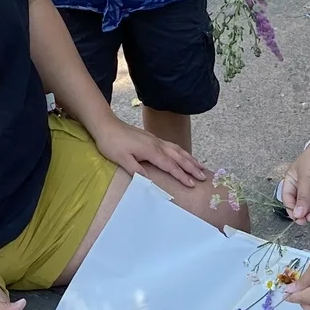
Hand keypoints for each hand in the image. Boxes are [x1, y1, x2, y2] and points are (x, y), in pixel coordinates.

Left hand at [88, 117, 208, 185]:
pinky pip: (172, 146)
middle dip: (192, 167)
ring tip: (200, 166)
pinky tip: (184, 155)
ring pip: (178, 150)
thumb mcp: (121, 158)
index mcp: (151, 151)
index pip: (170, 165)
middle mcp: (157, 144)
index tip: (192, 184)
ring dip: (190, 158)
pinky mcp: (152, 138)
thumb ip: (136, 169)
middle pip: (179, 157)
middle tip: (204, 176)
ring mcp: (156, 140)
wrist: (105, 125)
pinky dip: (182, 152)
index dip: (181, 176)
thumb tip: (149, 181)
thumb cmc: (111, 143)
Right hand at [280, 136, 309, 222]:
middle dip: (301, 214)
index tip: (296, 216)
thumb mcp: (307, 177)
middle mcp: (304, 186)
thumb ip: (303, 197)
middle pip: (300, 205)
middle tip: (305, 220)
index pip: (288, 198)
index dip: (291, 208)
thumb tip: (297, 214)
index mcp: (293, 180)